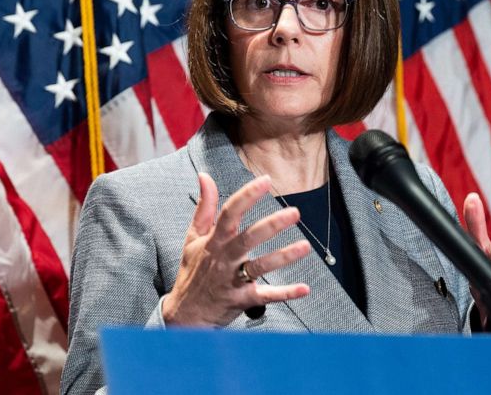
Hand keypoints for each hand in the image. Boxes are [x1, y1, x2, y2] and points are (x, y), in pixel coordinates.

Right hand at [162, 173, 311, 326]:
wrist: (185, 314)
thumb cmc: (192, 271)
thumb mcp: (192, 238)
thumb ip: (204, 207)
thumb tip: (204, 176)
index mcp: (213, 241)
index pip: (229, 213)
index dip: (247, 196)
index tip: (265, 180)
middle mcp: (223, 259)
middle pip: (248, 239)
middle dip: (271, 225)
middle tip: (294, 213)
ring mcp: (232, 280)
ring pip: (259, 266)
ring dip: (283, 257)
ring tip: (305, 247)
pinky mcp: (242, 300)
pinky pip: (266, 295)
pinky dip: (285, 293)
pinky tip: (304, 288)